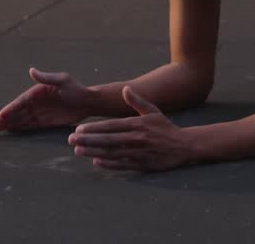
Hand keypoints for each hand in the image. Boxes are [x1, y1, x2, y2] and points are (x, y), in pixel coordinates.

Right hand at [0, 68, 94, 132]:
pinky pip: (30, 126)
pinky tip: (9, 131)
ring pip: (21, 119)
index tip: (0, 116)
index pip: (21, 102)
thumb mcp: (63, 81)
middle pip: (18, 112)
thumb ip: (46, 78)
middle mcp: (37, 102)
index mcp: (38, 91)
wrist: (89, 102)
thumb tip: (31, 70)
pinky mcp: (45, 121)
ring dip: (8, 124)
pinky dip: (19, 128)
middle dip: (4, 119)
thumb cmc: (77, 89)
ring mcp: (40, 112)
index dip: (10, 109)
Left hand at [68, 86, 198, 171]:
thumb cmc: (165, 127)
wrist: (184, 145)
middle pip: (108, 140)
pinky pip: (122, 165)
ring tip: (78, 151)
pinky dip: (109, 164)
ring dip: (93, 152)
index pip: (111, 126)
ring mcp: (138, 153)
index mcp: (137, 124)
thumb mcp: (153, 111)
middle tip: (70, 140)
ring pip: (112, 153)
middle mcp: (136, 138)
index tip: (79, 130)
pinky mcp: (141, 164)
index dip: (94, 128)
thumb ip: (137, 101)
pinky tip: (96, 162)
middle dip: (88, 140)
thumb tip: (125, 89)